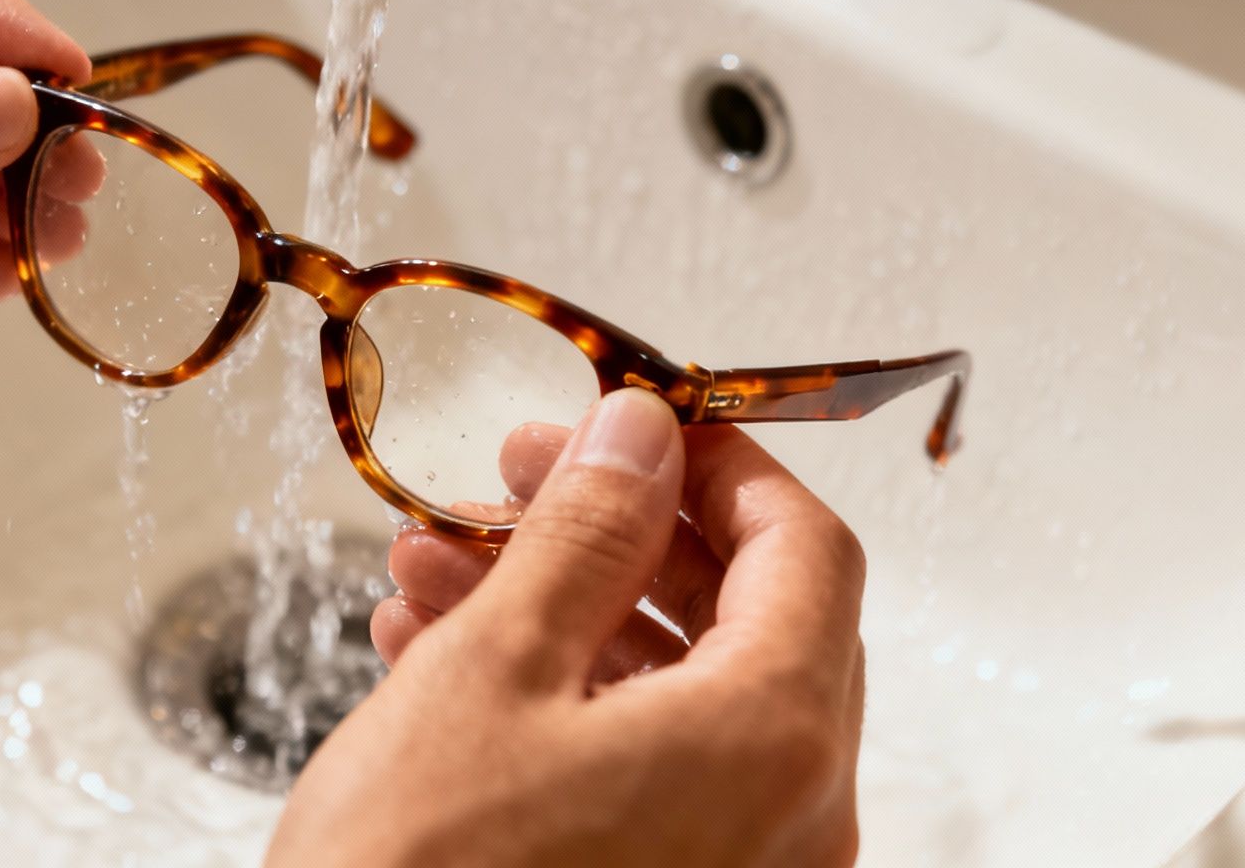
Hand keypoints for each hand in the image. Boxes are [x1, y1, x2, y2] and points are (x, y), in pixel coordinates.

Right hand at [269, 390, 865, 866]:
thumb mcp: (494, 668)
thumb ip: (587, 533)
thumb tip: (639, 437)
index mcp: (775, 742)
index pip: (805, 547)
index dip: (717, 465)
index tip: (633, 422)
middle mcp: (792, 821)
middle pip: (746, 618)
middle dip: (619, 535)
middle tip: (519, 482)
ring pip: (679, 694)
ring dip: (565, 611)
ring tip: (439, 568)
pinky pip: (649, 772)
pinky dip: (563, 701)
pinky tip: (441, 658)